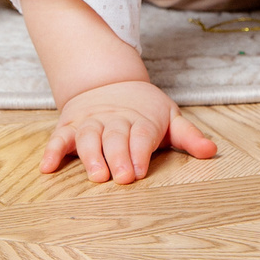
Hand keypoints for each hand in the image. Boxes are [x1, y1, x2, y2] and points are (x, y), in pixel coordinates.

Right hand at [41, 79, 216, 183]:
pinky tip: (47, 168)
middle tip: (122, 178)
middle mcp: (114, 121)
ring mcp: (91, 123)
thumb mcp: (170, 118)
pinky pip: (59, 138)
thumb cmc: (144, 110)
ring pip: (89, 138)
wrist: (108, 81)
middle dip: (119, 157)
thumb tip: (211, 151)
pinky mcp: (70, 127)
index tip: (140, 171)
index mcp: (140, 120)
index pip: (141, 136)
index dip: (140, 152)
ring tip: (95, 175)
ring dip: (90, 156)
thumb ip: (188, 136)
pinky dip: (52, 151)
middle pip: (115, 138)